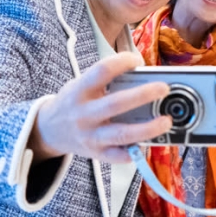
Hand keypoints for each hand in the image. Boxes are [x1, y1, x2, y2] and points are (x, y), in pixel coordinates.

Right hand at [29, 52, 172, 163]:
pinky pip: (119, 156)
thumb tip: (143, 75)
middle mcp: (84, 114)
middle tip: (164, 88)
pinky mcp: (97, 154)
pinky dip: (135, 152)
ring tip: (166, 121)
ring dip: (147, 128)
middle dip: (143, 95)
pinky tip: (149, 144)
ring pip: (122, 134)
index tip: (138, 60)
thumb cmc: (74, 102)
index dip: (122, 63)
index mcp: (80, 90)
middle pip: (116, 104)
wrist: (49, 129)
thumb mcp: (81, 85)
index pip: (102, 71)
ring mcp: (91, 136)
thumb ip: (106, 81)